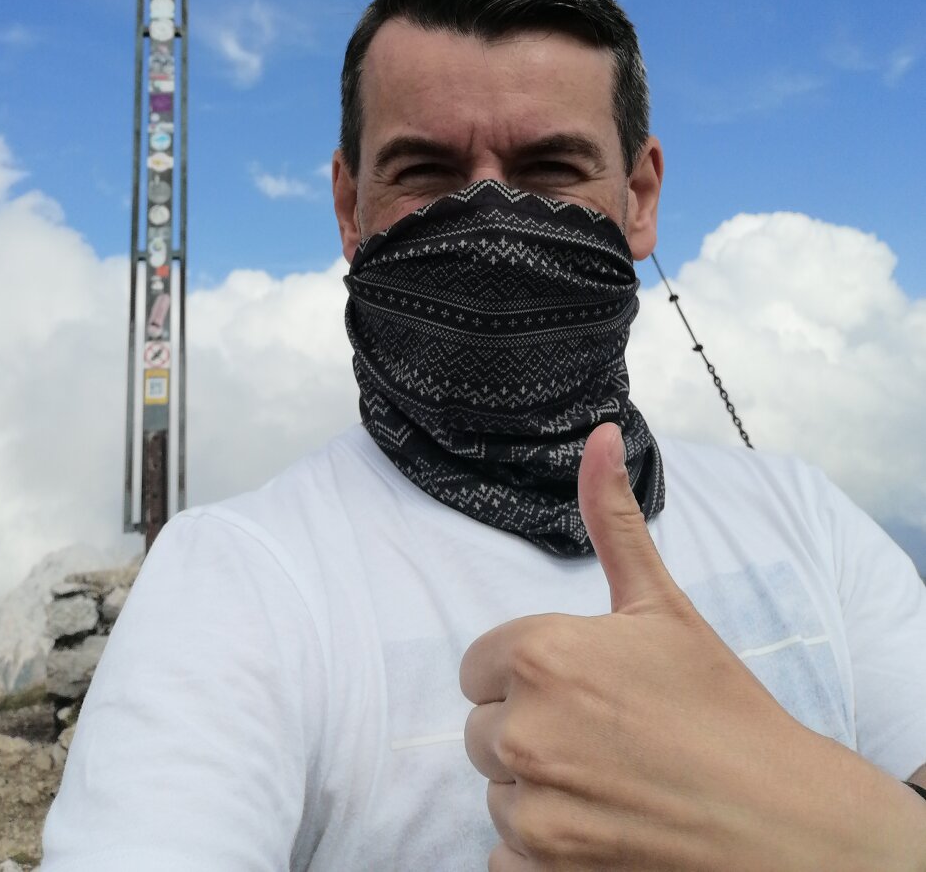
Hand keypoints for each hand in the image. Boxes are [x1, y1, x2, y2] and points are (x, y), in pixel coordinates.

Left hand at [460, 423, 924, 870]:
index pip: (480, 666)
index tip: (586, 689)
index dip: (528, 676)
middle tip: (605, 736)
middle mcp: (525, 729)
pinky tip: (598, 828)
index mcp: (541, 654)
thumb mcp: (661, 605)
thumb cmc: (719, 707)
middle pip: (483, 729)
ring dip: (538, 790)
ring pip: (497, 790)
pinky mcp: (544, 868)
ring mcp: (533, 807)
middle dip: (531, 731)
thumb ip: (610, 518)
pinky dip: (540, 849)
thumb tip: (598, 432)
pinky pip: (502, 854)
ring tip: (609, 781)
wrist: (780, 819)